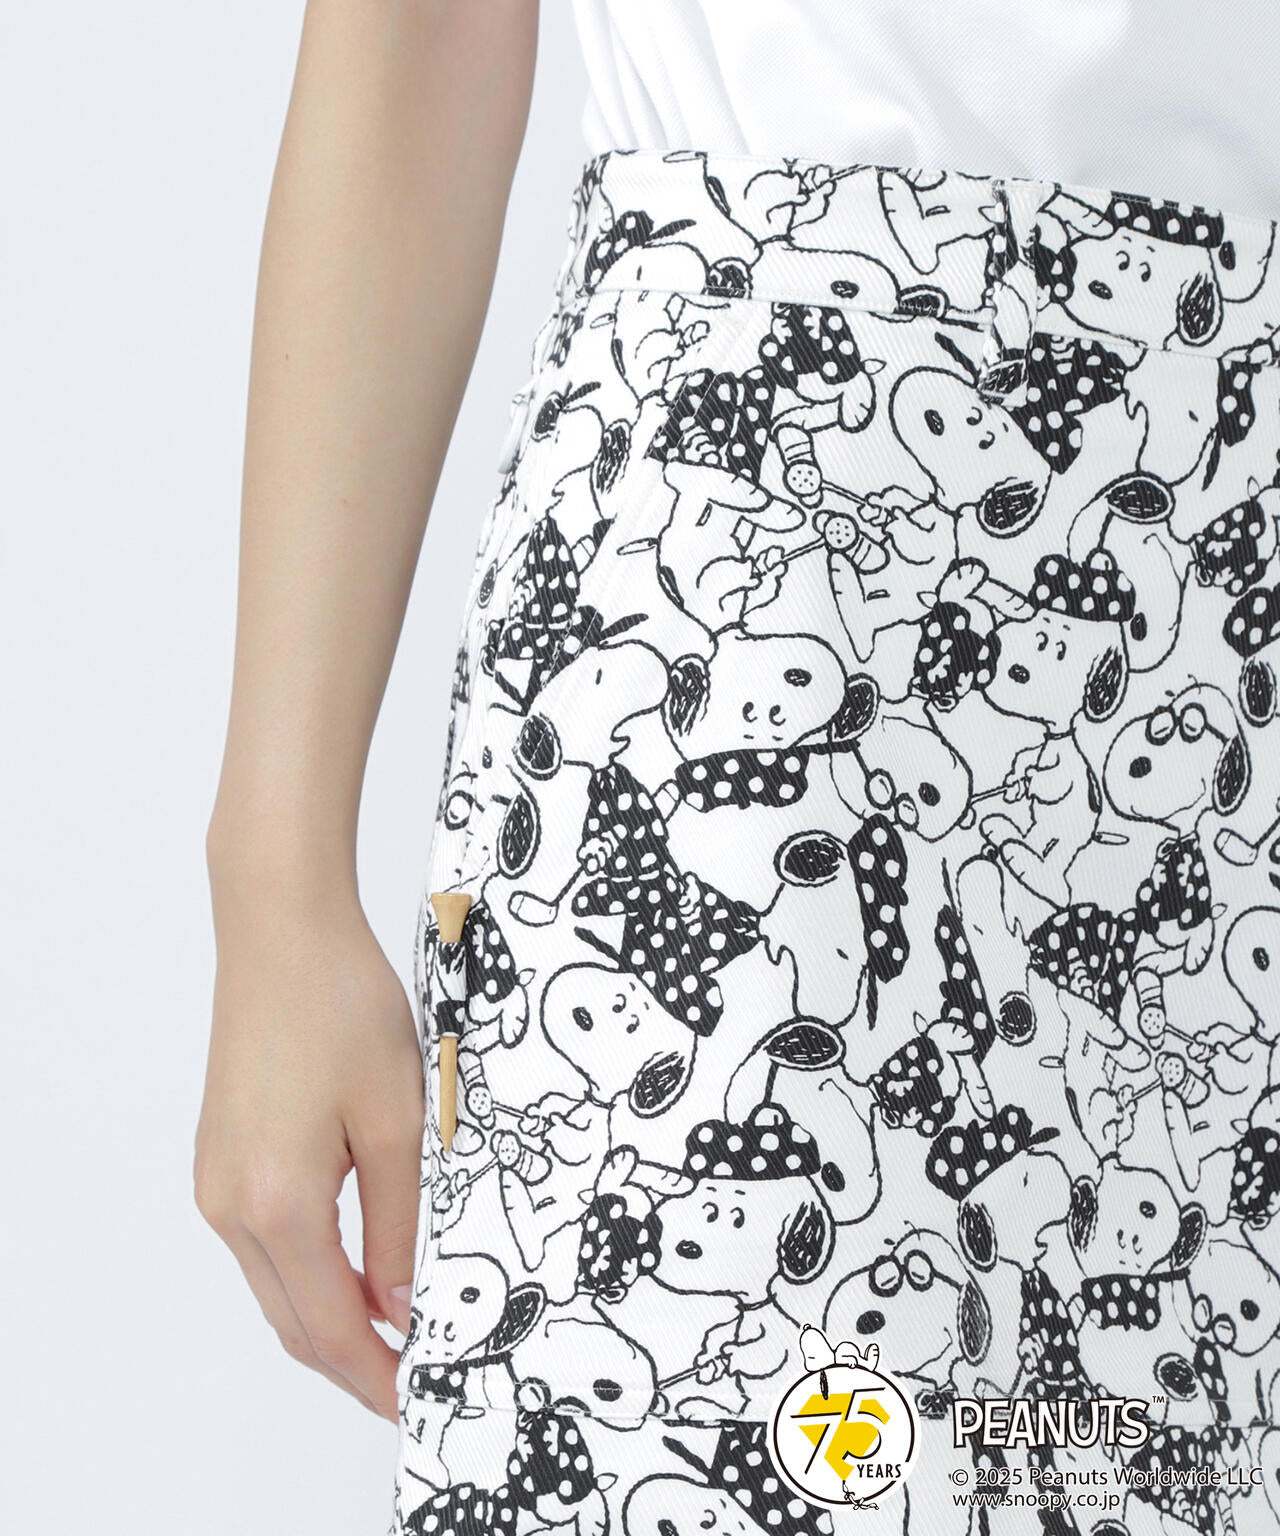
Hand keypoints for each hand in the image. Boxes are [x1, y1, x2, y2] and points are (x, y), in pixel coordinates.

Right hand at [194, 879, 423, 1422]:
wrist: (281, 931)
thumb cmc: (341, 1006)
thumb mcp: (399, 1120)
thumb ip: (400, 1222)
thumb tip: (400, 1303)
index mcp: (278, 1203)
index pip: (330, 1327)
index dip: (376, 1374)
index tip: (416, 1399)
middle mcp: (230, 1205)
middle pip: (293, 1320)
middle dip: (353, 1360)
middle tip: (413, 1377)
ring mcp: (215, 1183)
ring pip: (276, 1286)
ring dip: (330, 1317)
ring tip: (397, 1328)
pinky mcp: (219, 1158)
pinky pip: (264, 1245)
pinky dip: (309, 1272)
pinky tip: (356, 1265)